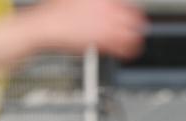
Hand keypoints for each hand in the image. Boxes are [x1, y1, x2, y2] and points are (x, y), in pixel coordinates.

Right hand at [26, 0, 146, 59]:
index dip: (130, 9)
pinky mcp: (104, 41)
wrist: (48, 25)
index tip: (130, 13)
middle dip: (137, 23)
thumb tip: (99, 4)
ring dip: (135, 38)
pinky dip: (129, 50)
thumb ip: (94, 2)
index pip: (126, 3)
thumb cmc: (58, 12)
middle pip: (135, 17)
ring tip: (135, 41)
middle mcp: (108, 10)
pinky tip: (128, 51)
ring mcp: (107, 25)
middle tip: (138, 27)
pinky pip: (124, 48)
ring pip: (132, 33)